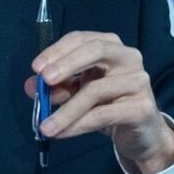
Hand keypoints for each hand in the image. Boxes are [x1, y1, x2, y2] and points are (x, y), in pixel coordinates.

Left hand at [23, 31, 173, 173]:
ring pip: (96, 90)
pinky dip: (78, 124)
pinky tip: (62, 133)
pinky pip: (103, 114)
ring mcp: (138, 81)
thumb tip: (31, 86)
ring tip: (46, 126)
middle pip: (95, 50)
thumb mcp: (78, 93)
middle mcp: (128, 58)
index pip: (81, 39)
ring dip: (66, 110)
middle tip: (45, 80)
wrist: (141, 134)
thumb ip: (57, 87)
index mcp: (111, 46)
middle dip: (67, 64)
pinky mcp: (142, 107)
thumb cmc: (108, 105)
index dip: (57, 50)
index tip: (36, 67)